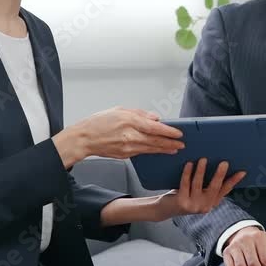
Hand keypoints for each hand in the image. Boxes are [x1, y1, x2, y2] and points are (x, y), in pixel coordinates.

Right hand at [53, 107, 184, 166]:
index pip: (155, 128)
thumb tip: (155, 118)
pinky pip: (142, 153)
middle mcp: (130, 136)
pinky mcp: (125, 155)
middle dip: (170, 143)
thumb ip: (139, 113)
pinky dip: (151, 151)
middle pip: (155, 140)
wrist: (84, 139)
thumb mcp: (119, 110)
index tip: (179, 133)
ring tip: (174, 149)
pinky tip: (158, 150)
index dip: (169, 132)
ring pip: (150, 149)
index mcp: (129, 121)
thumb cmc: (98, 122)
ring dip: (164, 149)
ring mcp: (127, 148)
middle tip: (181, 144)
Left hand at [156, 159, 246, 218]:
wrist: (165, 209)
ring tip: (203, 159)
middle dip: (219, 174)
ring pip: (198, 184)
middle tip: (224, 163)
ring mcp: (193, 206)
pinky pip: (185, 184)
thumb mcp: (199, 193)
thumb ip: (207, 185)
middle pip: (214, 188)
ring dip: (201, 171)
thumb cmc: (184, 196)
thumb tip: (219, 166)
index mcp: (211, 202)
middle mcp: (205, 206)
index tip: (242, 172)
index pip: (225, 190)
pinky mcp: (182, 202)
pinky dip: (187, 173)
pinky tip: (189, 164)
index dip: (233, 181)